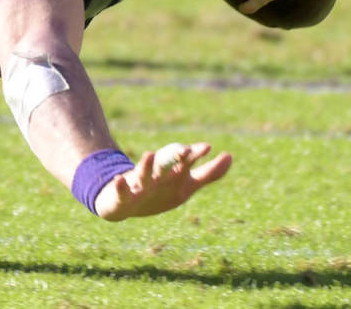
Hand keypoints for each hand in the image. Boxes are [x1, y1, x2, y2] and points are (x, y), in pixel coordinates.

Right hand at [94, 142, 230, 220]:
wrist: (124, 203)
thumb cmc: (160, 190)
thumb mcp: (186, 185)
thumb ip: (209, 173)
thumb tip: (230, 156)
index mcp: (172, 171)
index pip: (185, 160)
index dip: (195, 154)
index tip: (207, 148)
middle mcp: (156, 174)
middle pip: (166, 163)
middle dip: (174, 156)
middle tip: (185, 151)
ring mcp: (139, 184)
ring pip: (143, 174)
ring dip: (146, 165)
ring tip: (150, 154)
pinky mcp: (123, 195)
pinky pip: (122, 191)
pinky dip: (121, 186)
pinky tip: (120, 180)